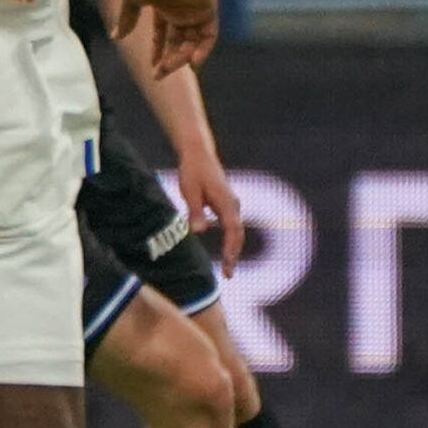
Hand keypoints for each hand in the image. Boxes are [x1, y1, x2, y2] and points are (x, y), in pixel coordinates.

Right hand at [114, 0, 218, 76]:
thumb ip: (127, 18)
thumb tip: (115, 36)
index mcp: (163, 9)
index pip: (163, 36)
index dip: (158, 51)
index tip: (153, 67)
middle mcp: (181, 12)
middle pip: (177, 42)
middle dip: (169, 60)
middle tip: (160, 74)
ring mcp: (195, 12)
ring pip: (192, 42)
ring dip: (183, 57)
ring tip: (171, 67)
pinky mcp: (208, 11)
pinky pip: (208, 36)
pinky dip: (203, 50)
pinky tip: (193, 62)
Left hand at [173, 147, 245, 272]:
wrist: (198, 153)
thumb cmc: (192, 171)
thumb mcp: (190, 191)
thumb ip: (195, 212)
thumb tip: (199, 232)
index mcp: (226, 202)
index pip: (233, 232)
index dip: (230, 251)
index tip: (227, 267)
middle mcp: (233, 204)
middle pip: (237, 234)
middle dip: (233, 255)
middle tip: (228, 275)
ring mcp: (231, 204)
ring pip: (236, 231)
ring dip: (233, 248)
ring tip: (227, 268)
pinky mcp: (225, 203)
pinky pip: (231, 226)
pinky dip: (230, 239)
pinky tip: (225, 250)